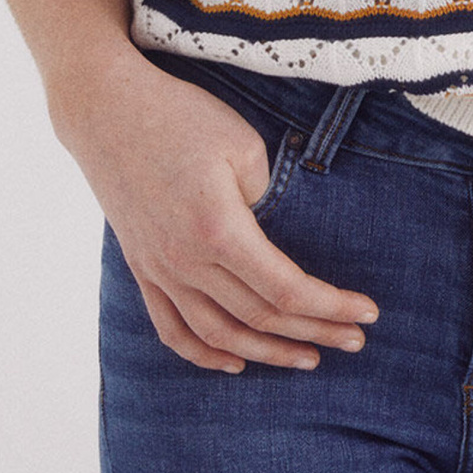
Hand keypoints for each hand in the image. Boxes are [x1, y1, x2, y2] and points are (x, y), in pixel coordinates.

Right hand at [49, 42, 380, 372]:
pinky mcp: (141, 267)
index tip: (367, 313)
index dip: (331, 306)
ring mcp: (159, 269)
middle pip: (261, 316)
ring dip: (268, 353)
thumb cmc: (181, 116)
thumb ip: (264, 196)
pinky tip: (235, 362)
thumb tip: (268, 230)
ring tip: (308, 360)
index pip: (287, 288)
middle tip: (355, 343)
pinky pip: (172, 328)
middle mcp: (187, 261)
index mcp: (219, 229)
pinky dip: (205, 353)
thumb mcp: (240, 143)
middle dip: (315, 332)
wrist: (106, 110)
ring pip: (219, 333)